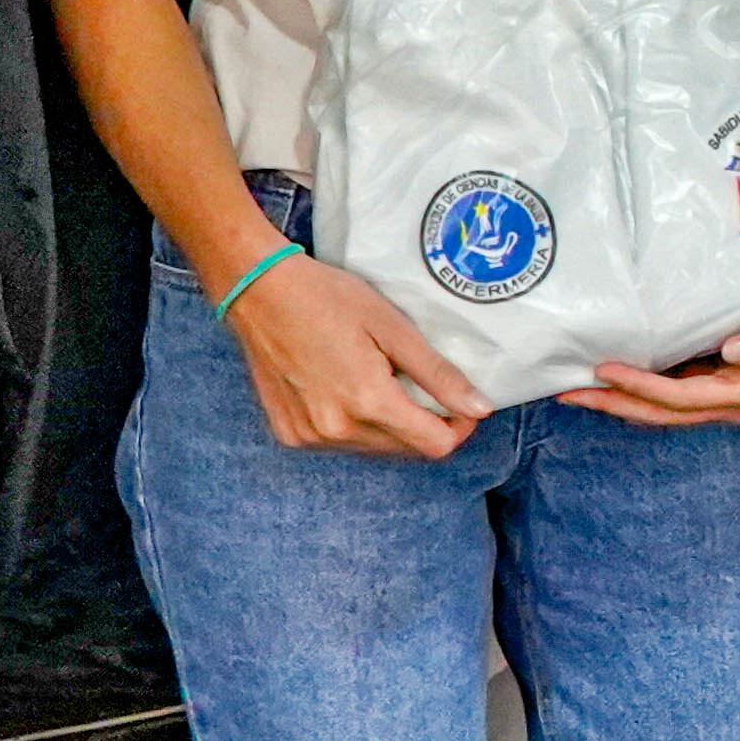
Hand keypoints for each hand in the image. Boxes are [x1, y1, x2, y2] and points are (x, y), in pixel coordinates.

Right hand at [223, 248, 480, 459]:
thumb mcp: (393, 328)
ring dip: (390, 426)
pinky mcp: (289, 434)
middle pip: (405, 449)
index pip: (434, 445)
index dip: (458, 427)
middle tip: (422, 384)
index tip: (461, 403)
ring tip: (381, 380)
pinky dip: (356, 424)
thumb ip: (437, 374)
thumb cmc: (327, 298)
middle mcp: (337, 430)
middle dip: (425, 424)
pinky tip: (348, 389)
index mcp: (368, 403)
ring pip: (373, 448)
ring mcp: (308, 436)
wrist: (257, 291)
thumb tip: (481, 409)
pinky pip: (340, 443)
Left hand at [563, 315, 739, 428]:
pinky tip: (609, 383)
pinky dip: (634, 393)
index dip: (641, 387)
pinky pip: (664, 399)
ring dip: (617, 402)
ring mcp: (716, 401)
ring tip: (576, 391)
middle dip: (613, 404)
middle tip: (569, 393)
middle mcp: (726, 406)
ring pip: (657, 411)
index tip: (606, 370)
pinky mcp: (709, 390)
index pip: (681, 397)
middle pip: (659, 414)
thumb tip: (732, 352)